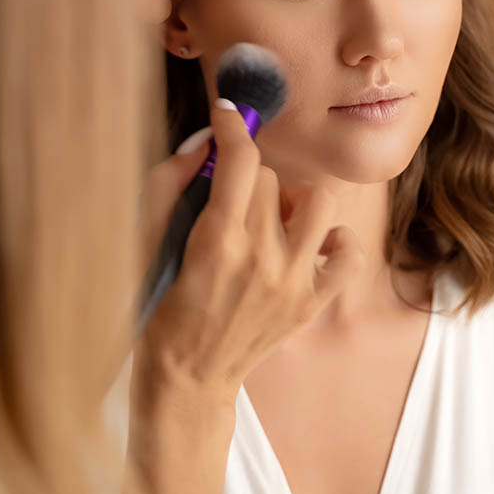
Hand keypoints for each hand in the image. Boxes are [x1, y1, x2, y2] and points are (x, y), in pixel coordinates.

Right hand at [135, 100, 363, 411]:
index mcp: (215, 241)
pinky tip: (308, 244)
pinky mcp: (312, 302)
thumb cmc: (158, 308)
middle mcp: (261, 258)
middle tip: (228, 201)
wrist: (186, 379)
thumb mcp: (145, 242)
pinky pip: (349, 253)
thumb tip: (205, 141)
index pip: (240, 160)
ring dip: (293, 200)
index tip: (228, 114)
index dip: (233, 126)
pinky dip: (334, 241)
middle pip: (270, 179)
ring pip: (317, 203)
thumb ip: (169, 183)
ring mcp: (292, 282)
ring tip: (273, 219)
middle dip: (247, 179)